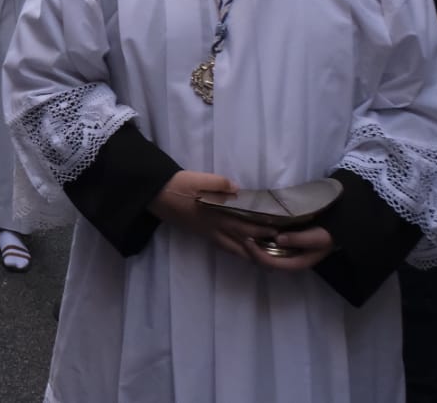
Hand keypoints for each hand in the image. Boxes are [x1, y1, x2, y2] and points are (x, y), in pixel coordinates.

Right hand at [149, 171, 274, 260]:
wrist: (155, 193)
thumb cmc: (178, 184)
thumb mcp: (199, 178)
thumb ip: (220, 184)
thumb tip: (239, 190)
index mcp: (218, 211)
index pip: (246, 221)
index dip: (264, 225)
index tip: (282, 227)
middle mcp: (215, 225)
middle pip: (244, 236)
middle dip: (263, 241)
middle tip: (282, 246)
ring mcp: (208, 232)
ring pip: (234, 247)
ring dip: (251, 253)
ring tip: (266, 258)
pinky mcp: (201, 233)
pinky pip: (223, 246)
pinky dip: (236, 251)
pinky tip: (242, 251)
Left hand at [242, 225, 335, 271]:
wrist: (337, 229)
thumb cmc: (327, 234)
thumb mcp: (316, 237)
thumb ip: (298, 239)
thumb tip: (277, 239)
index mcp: (296, 263)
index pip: (271, 263)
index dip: (257, 253)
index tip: (247, 240)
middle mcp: (289, 261)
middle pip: (265, 261)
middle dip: (251, 252)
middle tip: (240, 236)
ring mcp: (287, 255)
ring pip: (265, 255)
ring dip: (254, 247)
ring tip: (243, 234)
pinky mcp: (286, 247)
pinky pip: (269, 248)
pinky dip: (260, 242)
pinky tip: (253, 232)